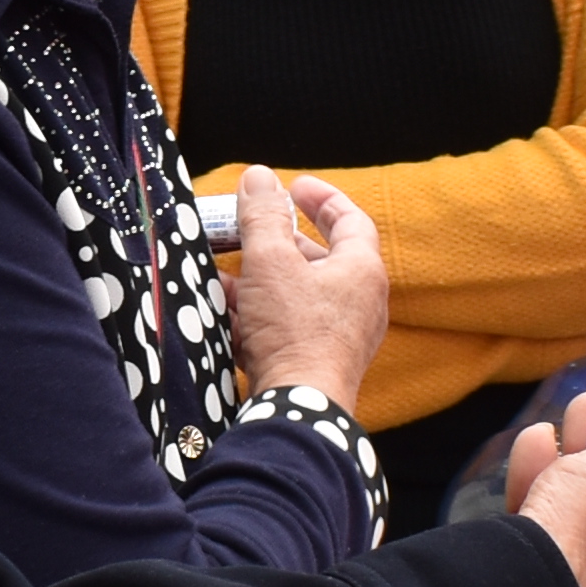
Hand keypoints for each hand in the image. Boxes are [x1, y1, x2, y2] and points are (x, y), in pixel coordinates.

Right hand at [222, 168, 390, 404]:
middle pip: (320, 258)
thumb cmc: (293, 332)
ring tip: (224, 273)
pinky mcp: (318, 362)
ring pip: (298, 294)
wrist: (297, 410)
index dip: (322, 198)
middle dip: (278, 243)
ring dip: (261, 281)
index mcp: (361, 271)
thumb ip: (262, 216)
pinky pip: (290, 326)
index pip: (351, 220)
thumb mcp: (270, 262)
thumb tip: (258, 177)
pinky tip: (227, 315)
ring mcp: (341, 336)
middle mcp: (359, 303)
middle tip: (250, 230)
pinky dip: (261, 315)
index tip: (294, 187)